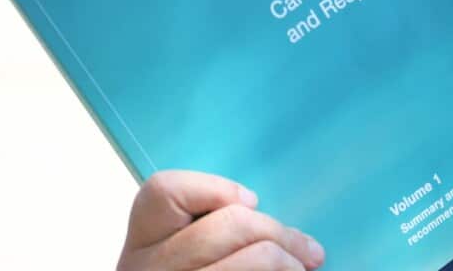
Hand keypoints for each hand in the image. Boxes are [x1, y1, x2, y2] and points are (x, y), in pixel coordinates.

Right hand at [117, 170, 325, 269]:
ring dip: (291, 262)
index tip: (250, 203)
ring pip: (256, 258)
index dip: (215, 189)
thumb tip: (281, 232)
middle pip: (230, 223)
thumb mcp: (186, 261)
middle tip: (311, 252)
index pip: (164, 192)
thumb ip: (214, 237)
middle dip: (281, 233)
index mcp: (142, 246)